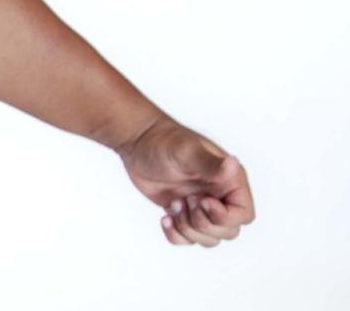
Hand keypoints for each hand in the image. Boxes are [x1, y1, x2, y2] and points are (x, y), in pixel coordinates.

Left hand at [117, 116, 254, 246]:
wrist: (137, 143)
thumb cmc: (163, 142)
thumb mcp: (186, 152)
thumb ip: (210, 164)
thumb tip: (233, 165)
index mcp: (229, 180)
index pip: (244, 215)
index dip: (224, 216)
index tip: (202, 200)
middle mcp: (219, 196)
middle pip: (227, 232)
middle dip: (202, 223)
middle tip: (184, 199)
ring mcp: (201, 207)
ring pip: (208, 239)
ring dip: (188, 228)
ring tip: (173, 204)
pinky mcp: (184, 213)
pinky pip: (188, 240)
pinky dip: (176, 235)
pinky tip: (164, 217)